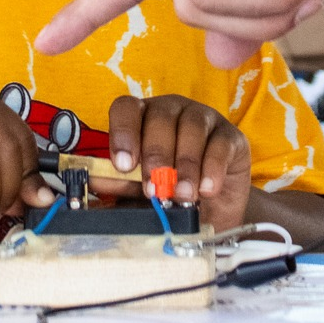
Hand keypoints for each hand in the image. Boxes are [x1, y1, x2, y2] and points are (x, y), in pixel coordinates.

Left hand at [90, 94, 251, 229]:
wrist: (213, 214)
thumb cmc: (169, 195)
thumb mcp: (140, 193)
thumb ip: (119, 184)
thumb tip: (92, 179)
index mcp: (141, 118)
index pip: (126, 108)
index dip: (122, 132)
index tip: (123, 166)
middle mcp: (171, 111)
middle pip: (159, 117)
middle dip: (155, 155)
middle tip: (155, 188)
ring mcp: (203, 118)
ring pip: (192, 126)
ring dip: (185, 164)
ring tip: (182, 195)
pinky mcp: (231, 136)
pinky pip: (221, 143)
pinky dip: (212, 168)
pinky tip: (206, 190)